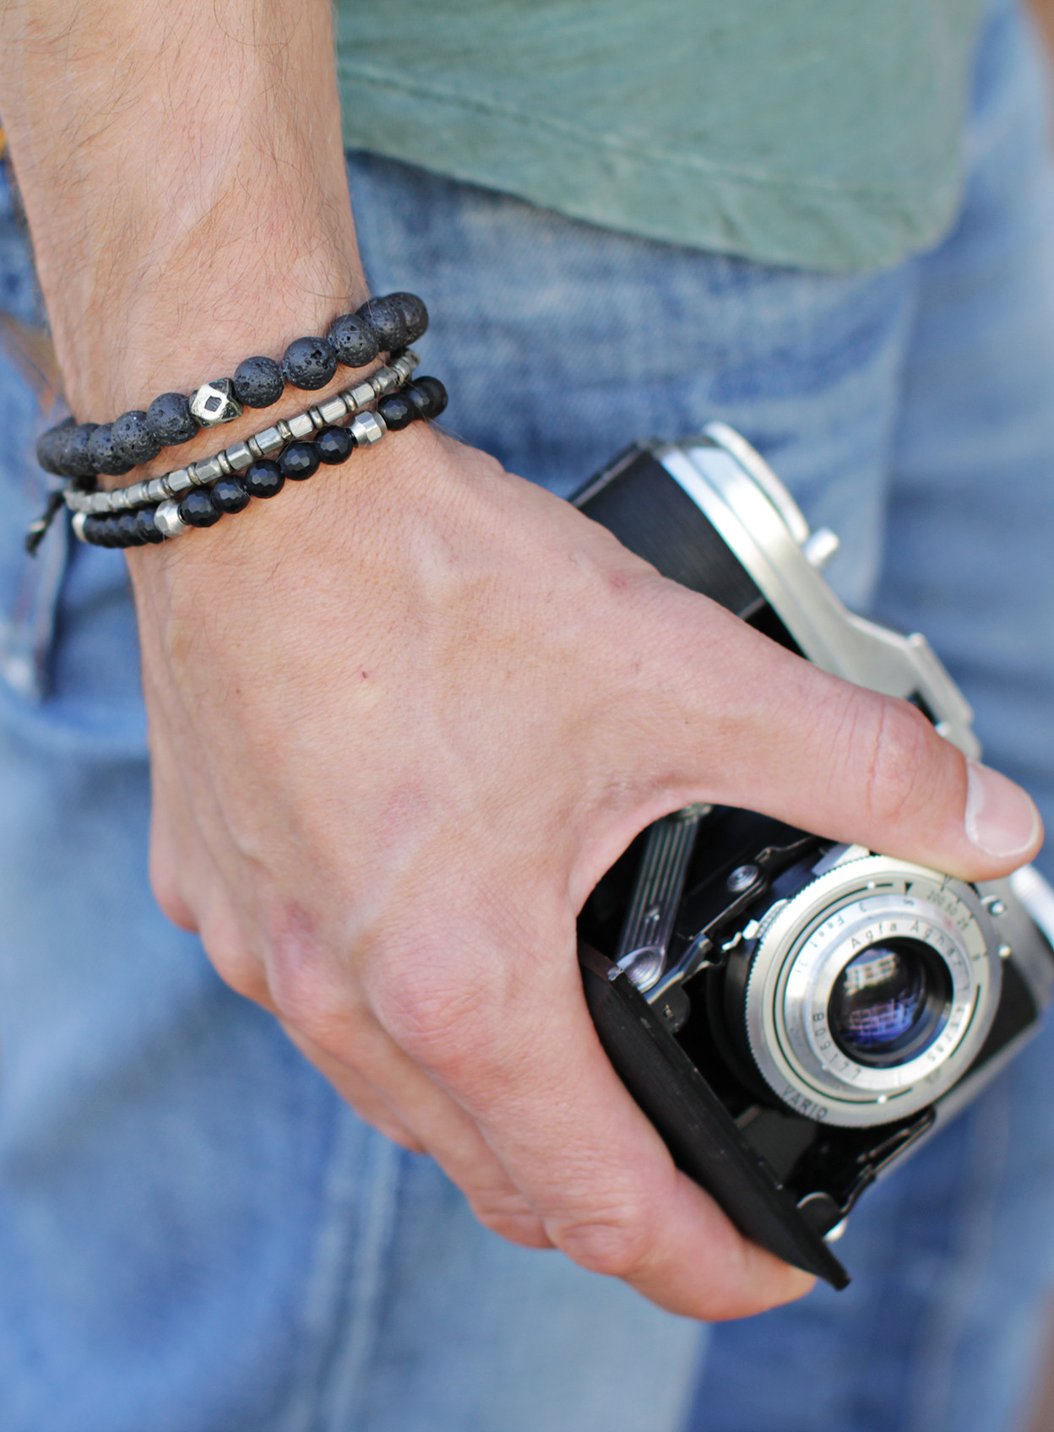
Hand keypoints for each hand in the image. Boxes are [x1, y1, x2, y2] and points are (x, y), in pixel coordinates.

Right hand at [132, 422, 1041, 1321]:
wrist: (254, 488)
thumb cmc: (431, 586)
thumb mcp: (677, 676)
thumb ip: (854, 758)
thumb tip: (984, 816)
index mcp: (457, 981)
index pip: (598, 1205)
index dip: (703, 1265)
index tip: (764, 1267)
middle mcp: (339, 994)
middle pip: (493, 1173)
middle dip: (608, 1203)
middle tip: (687, 1178)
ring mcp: (260, 948)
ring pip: (399, 1099)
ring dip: (502, 1113)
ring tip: (579, 1069)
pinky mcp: (217, 887)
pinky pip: (321, 1005)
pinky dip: (405, 1016)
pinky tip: (444, 941)